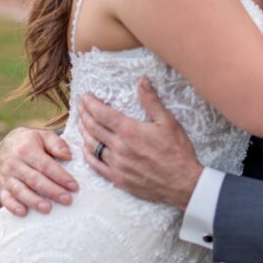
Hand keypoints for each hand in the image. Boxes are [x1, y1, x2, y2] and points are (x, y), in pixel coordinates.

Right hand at [0, 126, 77, 216]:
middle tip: (67, 200)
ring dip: (34, 201)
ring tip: (48, 209)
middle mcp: (14, 163)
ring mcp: (7, 177)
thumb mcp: (44, 136)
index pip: (45, 166)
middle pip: (35, 180)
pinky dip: (13, 207)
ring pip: (20, 191)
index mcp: (26, 149)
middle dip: (52, 191)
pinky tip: (23, 213)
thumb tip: (68, 156)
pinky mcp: (2, 187)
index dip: (60, 177)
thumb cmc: (31, 142)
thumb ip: (57, 144)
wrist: (8, 144)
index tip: (74, 186)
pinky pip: (6, 198)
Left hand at [79, 78, 203, 208]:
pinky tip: (86, 149)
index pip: (102, 114)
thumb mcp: (167, 121)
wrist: (182, 183)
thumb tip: (142, 79)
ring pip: (92, 146)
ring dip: (84, 133)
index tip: (85, 97)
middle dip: (84, 115)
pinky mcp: (118, 179)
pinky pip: (96, 166)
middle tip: (79, 106)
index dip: (90, 104)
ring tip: (81, 123)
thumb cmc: (177, 151)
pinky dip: (88, 155)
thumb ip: (151, 100)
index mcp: (129, 131)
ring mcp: (116, 165)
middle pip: (94, 128)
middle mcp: (119, 147)